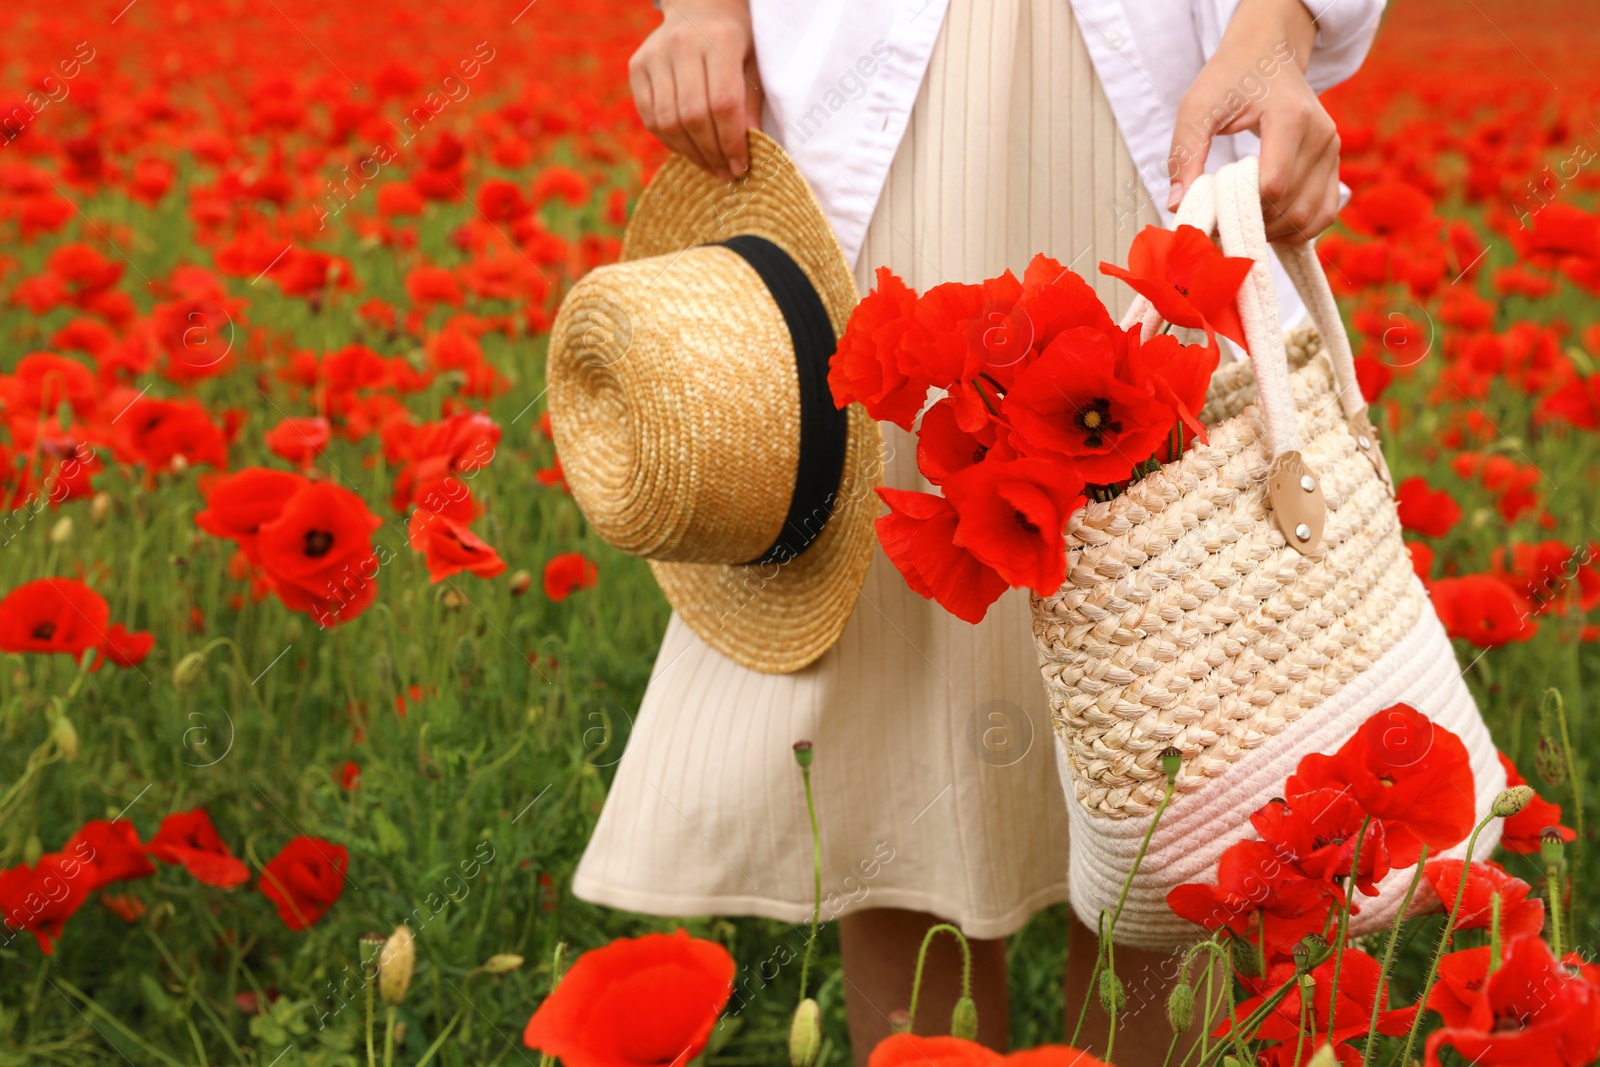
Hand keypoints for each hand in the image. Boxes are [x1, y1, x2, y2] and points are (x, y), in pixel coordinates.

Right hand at [628, 0, 764, 180]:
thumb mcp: (752, 64)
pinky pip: (650, 117)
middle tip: (725, 172)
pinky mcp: (637, 66)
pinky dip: (669, 141)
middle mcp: (682, 44)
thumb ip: (749, 104)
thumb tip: (747, 151)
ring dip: (690, 152)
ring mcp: (654, 55)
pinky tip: (688, 150)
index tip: (740, 166)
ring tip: (709, 166)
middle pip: (693, 116)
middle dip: (711, 152)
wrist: (699, 6)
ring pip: (668, 121)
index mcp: (720, 40)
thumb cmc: (734, 40)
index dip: (731, 141)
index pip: (723, 103)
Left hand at [1168, 0, 1338, 242]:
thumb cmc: (1230, 79)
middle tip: (1218, 225)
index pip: (1271, 186)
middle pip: (1290, 208)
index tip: (1209, 213)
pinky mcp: (1333, 163)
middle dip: (1251, 226)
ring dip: (1271, 234)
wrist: (1268, 55)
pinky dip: (1295, 231)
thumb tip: (1178, 205)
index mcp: (1290, 118)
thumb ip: (1184, 154)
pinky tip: (1265, 225)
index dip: (1238, 210)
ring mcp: (1332, 150)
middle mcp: (1321, 135)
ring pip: (1308, 219)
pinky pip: (1323, 214)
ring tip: (1239, 224)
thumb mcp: (1197, 108)